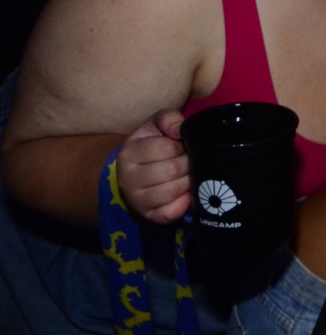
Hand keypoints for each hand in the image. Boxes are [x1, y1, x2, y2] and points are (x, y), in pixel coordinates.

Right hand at [117, 109, 190, 223]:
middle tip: (189, 161)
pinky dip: (185, 202)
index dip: (181, 146)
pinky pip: (172, 212)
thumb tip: (179, 130)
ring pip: (174, 190)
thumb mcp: (156, 125)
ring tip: (187, 175)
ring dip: (188, 181)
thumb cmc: (151, 145)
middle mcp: (128, 178)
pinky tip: (185, 193)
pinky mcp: (149, 216)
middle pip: (172, 170)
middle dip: (188, 164)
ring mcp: (137, 199)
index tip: (181, 147)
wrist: (135, 173)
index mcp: (129, 153)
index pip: (166, 148)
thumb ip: (168, 119)